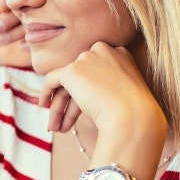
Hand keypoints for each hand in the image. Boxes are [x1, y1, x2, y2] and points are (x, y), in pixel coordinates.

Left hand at [37, 41, 164, 138]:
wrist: (134, 117)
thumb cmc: (135, 112)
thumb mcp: (125, 92)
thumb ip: (107, 85)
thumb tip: (86, 94)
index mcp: (120, 54)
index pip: (96, 73)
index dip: (86, 93)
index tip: (82, 110)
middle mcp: (103, 51)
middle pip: (80, 79)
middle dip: (70, 103)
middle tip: (64, 124)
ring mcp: (87, 59)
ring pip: (66, 83)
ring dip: (60, 107)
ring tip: (56, 128)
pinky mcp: (73, 70)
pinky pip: (51, 80)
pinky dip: (45, 93)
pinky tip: (44, 108)